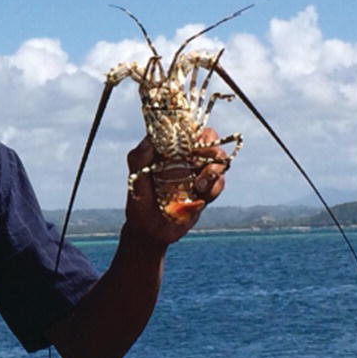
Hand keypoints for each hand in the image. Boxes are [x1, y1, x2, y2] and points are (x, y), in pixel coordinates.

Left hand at [122, 129, 226, 247]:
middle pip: (210, 139)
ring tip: (198, 186)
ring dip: (214, 170)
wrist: (151, 230)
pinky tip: (200, 198)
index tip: (191, 143)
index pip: (187, 127)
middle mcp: (185, 156)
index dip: (194, 130)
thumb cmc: (140, 201)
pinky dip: (214, 189)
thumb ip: (139, 159)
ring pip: (220, 159)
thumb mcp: (135, 178)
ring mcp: (197, 172)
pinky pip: (220, 182)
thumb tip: (150, 140)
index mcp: (169, 148)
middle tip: (200, 161)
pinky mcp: (207, 189)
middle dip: (212, 148)